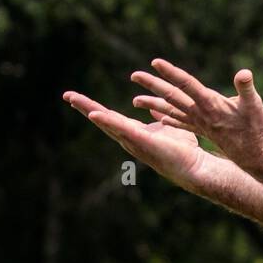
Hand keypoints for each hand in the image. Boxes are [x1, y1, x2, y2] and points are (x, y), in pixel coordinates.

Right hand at [62, 90, 217, 194]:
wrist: (195, 166)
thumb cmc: (184, 150)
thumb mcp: (169, 127)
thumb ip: (160, 118)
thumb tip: (155, 109)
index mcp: (134, 132)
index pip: (110, 117)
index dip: (95, 108)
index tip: (79, 98)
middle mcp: (128, 137)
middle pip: (102, 119)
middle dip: (84, 107)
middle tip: (67, 95)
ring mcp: (133, 140)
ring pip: (107, 122)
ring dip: (90, 110)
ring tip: (74, 100)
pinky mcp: (143, 141)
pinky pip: (122, 129)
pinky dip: (108, 121)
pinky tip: (95, 114)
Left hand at [130, 60, 262, 165]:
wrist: (254, 156)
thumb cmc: (256, 128)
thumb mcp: (254, 105)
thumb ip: (246, 88)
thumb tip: (244, 73)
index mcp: (209, 103)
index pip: (186, 84)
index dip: (171, 72)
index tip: (155, 62)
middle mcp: (200, 113)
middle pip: (172, 95)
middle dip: (153, 85)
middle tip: (134, 75)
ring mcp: (199, 122)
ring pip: (171, 110)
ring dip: (153, 104)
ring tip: (135, 100)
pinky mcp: (203, 130)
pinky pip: (181, 123)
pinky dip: (169, 119)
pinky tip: (160, 117)